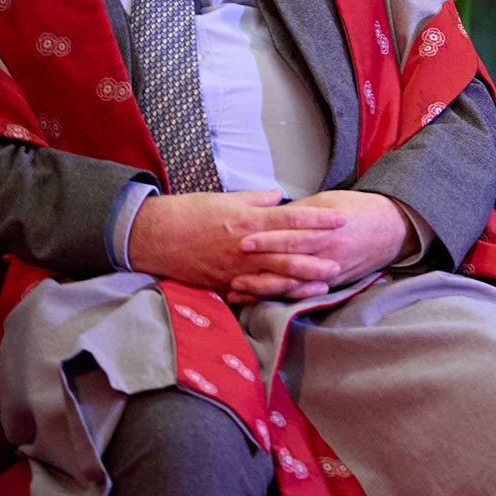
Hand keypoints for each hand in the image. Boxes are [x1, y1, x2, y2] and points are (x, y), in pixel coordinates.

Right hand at [127, 189, 346, 297]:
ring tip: (323, 284)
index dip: (318, 220)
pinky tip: (288, 298)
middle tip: (340, 261)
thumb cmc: (190, 212)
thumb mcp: (226, 198)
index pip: (291, 220)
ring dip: (301, 282)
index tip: (340, 219)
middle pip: (288, 254)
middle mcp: (245, 248)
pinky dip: (272, 296)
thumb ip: (257, 199)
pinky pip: (252, 293)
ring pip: (274, 278)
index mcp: (248, 221)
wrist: (154, 235)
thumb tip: (280, 196)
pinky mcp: (223, 283)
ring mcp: (234, 269)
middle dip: (316, 259)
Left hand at [231, 189, 413, 302]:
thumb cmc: (358, 210)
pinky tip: (259, 298)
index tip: (243, 240)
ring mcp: (329, 273)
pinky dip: (279, 297)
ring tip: (236, 288)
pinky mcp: (332, 284)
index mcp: (325, 231)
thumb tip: (271, 213)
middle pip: (288, 263)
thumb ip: (300, 212)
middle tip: (231, 269)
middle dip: (258, 267)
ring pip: (292, 284)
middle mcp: (327, 254)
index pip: (291, 236)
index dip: (266, 239)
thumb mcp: (329, 201)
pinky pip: (302, 294)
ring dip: (263, 288)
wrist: (392, 228)